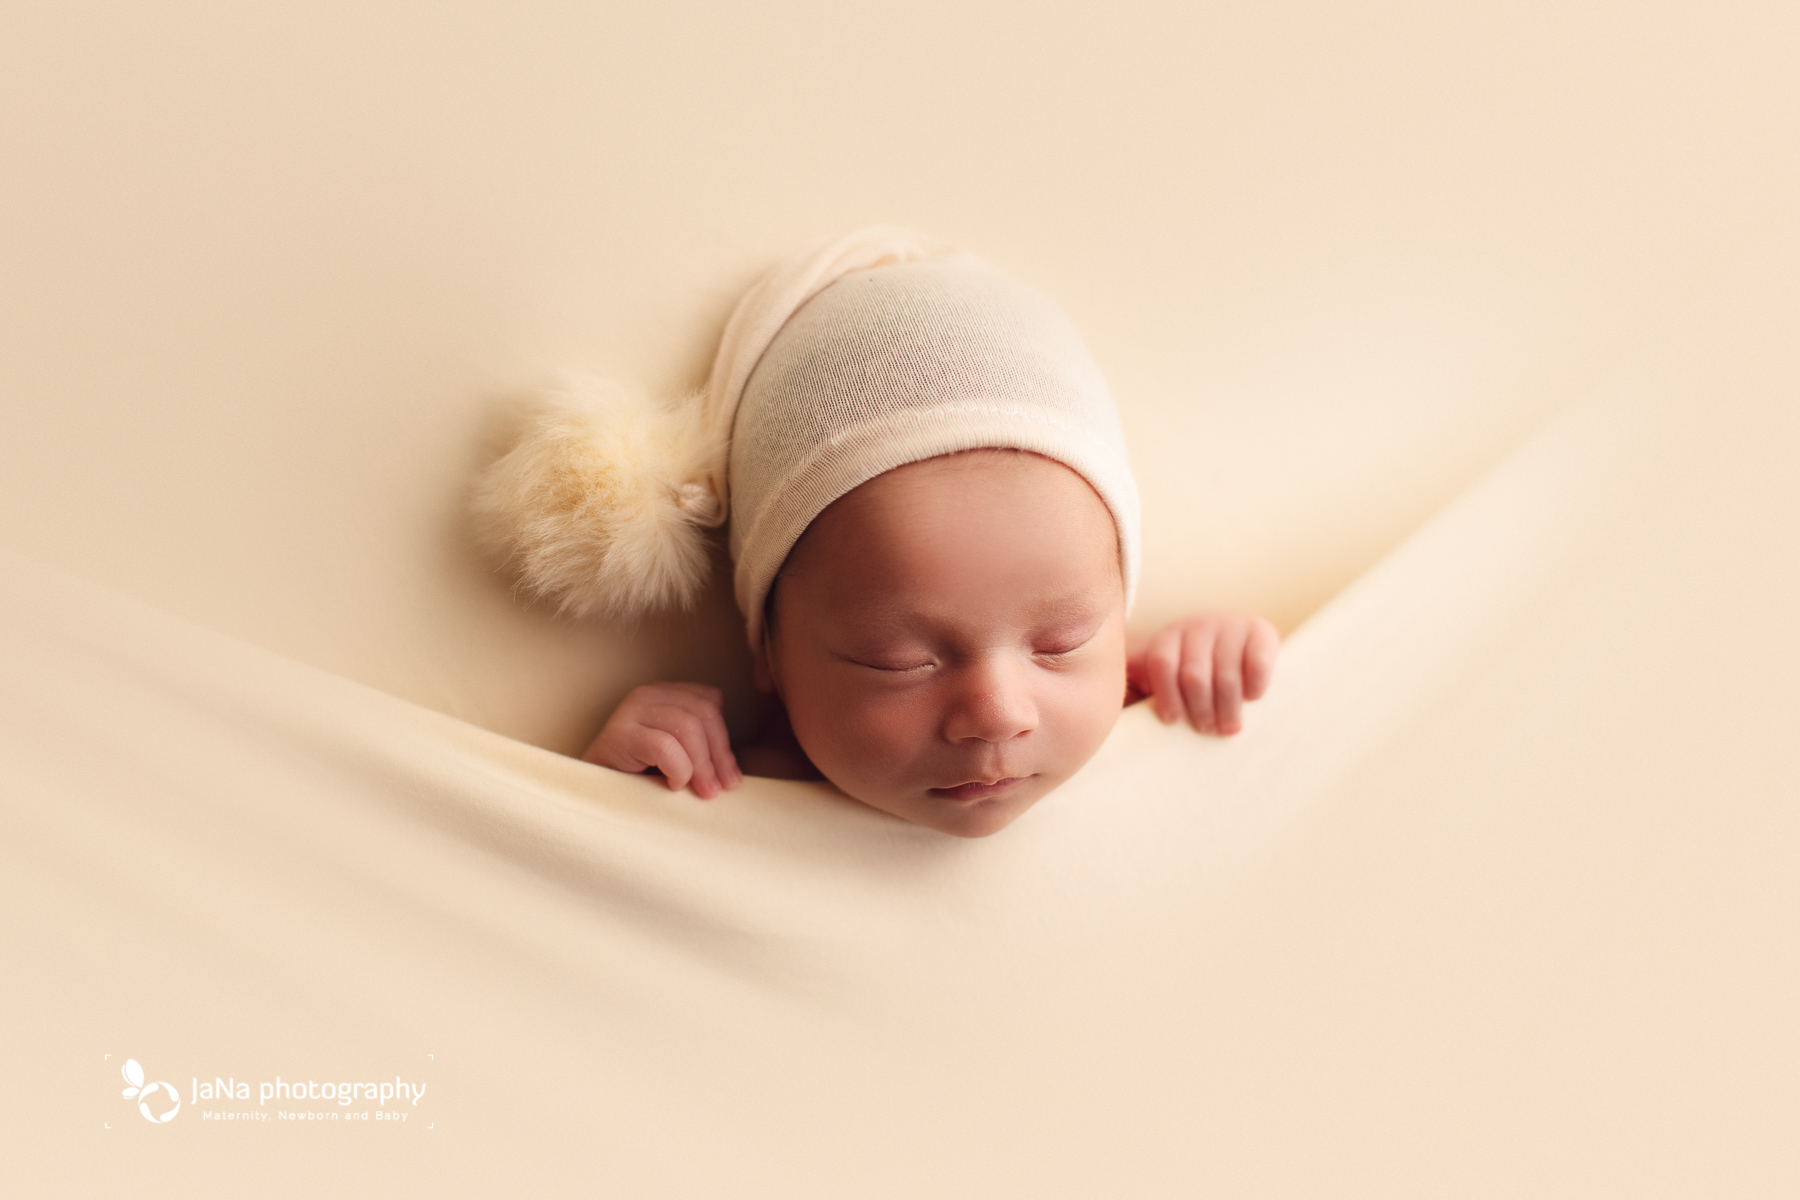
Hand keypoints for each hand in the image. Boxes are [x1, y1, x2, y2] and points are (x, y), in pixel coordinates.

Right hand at [582, 682, 741, 798]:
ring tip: (702, 791)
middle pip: (703, 712)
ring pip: (687, 727)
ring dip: (701, 766)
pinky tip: (673, 785)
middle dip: (718, 755)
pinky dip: (678, 769)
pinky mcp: (618, 733)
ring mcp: (631, 710)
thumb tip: (734, 771)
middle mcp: (648, 692)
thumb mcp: (679, 755)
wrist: (594, 793)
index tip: (730, 777)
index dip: (724, 741)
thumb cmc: (640, 776)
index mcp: (666, 692)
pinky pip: (665, 746)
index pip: (711, 702)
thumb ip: (703, 748)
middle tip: (720, 789)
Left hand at [1128, 613, 1279, 735]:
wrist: (1236, 642)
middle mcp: (1197, 626)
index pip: (1161, 663)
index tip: (1172, 720)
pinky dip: (1255, 685)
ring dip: (1227, 707)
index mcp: (1168, 638)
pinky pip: (1257, 663)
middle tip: (1207, 731)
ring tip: (1228, 728)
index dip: (1166, 695)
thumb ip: (1135, 689)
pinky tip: (1252, 698)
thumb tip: (1102, 719)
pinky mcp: (1261, 631)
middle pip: (1194, 675)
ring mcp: (1230, 626)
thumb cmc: (1189, 673)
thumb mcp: (1158, 674)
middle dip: (1201, 710)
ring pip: (1225, 675)